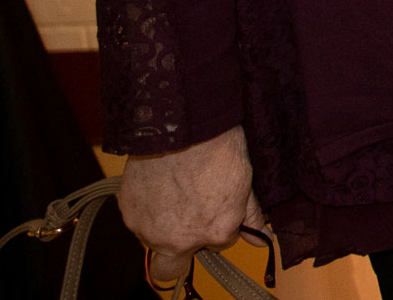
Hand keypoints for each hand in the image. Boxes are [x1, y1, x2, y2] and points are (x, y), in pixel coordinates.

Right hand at [116, 125, 261, 289]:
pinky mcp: (129, 215)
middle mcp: (180, 241)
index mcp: (216, 233)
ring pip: (155, 243)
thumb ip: (251, 215)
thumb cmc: (217, 148)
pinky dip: (148, 211)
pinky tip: (158, 187)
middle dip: (182, 253)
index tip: (218, 205)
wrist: (182, 125)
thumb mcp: (245, 180)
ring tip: (175, 193)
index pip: (221, 244)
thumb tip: (262, 239)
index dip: (221, 224)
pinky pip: (138, 223)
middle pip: (175, 266)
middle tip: (188, 222)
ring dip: (164, 228)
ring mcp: (150, 231)